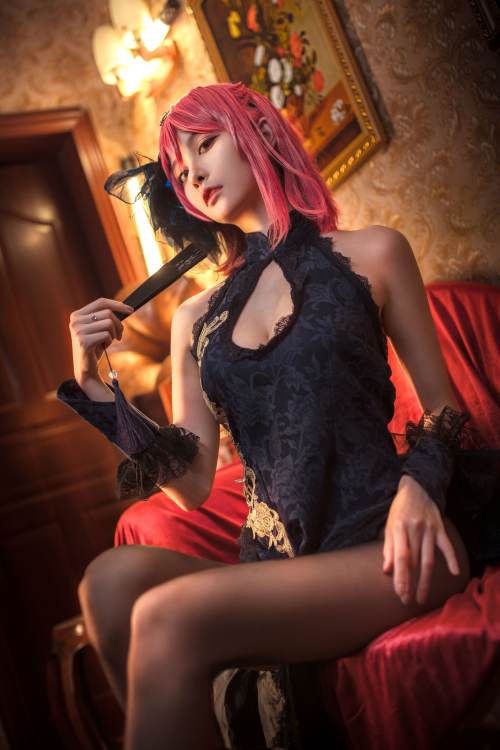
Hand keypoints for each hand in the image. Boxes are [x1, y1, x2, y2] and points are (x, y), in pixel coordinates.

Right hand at [69, 298, 133, 383]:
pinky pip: (106, 335)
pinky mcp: (83, 341)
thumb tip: (126, 308)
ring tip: (107, 342)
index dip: (117, 304)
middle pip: (108, 313)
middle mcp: (75, 321)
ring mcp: (78, 331)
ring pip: (109, 323)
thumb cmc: (95, 348)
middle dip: (118, 325)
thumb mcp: (99, 329)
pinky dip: (109, 342)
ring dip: (113, 334)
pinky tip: (103, 347)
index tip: (131, 310)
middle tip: (119, 336)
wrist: (86, 370)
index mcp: (77, 315)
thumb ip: (106, 317)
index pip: (101, 302)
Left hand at [382, 474, 460, 605]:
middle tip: (408, 601)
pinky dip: (452, 559)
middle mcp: (415, 530)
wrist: (417, 488)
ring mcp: (429, 530)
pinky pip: (447, 546)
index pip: (401, 558)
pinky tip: (454, 573)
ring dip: (425, 580)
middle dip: (410, 583)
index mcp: (399, 529)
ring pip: (429, 559)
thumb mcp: (389, 525)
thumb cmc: (400, 510)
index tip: (400, 593)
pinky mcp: (440, 528)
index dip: (400, 577)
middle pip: (414, 562)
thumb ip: (389, 548)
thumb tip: (387, 570)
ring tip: (422, 597)